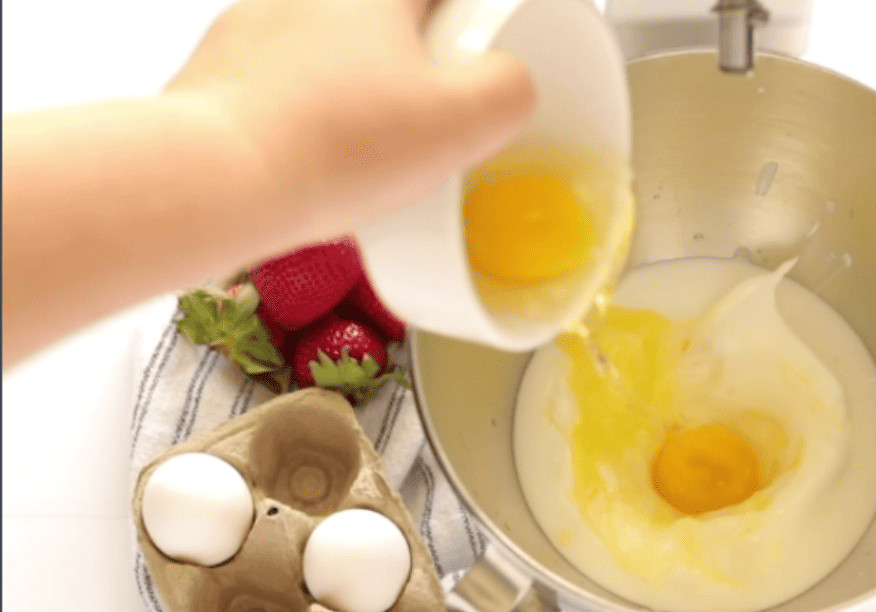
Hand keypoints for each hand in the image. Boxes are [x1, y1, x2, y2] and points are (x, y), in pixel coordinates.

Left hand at [167, 0, 536, 239]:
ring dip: (356, 79)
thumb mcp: (465, 121)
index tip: (474, 48)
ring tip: (372, 142)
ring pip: (328, 42)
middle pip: (383, 15)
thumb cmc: (338, 144)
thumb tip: (508, 83)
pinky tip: (318, 157)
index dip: (465, 19)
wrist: (216, 179)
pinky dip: (308, 108)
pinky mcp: (217, 68)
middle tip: (432, 106)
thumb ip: (508, 89)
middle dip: (411, 52)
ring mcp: (253, 24)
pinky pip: (282, 78)